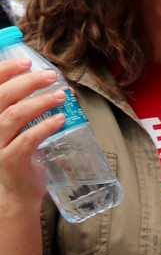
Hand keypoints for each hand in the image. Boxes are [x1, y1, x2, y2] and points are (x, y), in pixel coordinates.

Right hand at [0, 60, 66, 210]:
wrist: (16, 193)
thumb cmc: (19, 155)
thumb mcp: (16, 128)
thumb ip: (23, 108)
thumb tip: (50, 84)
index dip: (5, 70)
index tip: (26, 62)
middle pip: (2, 97)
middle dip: (27, 82)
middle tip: (51, 76)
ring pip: (14, 116)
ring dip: (40, 102)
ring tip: (61, 95)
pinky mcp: (9, 161)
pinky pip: (26, 140)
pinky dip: (44, 127)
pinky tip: (60, 120)